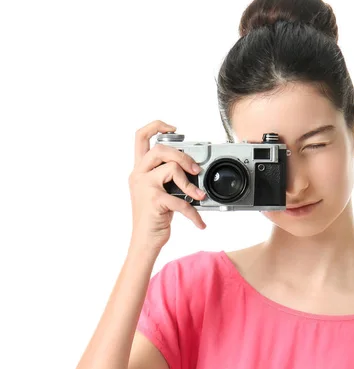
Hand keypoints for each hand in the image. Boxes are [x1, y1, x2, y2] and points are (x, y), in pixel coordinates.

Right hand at [128, 120, 206, 252]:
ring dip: (191, 184)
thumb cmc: (153, 217)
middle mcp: (138, 175)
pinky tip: (200, 222)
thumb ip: (168, 177)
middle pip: (161, 149)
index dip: (156, 126)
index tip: (173, 128)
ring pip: (172, 169)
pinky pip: (181, 201)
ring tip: (199, 196)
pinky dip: (194, 213)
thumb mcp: (158, 192)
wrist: (144, 242)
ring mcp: (145, 187)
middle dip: (183, 156)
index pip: (140, 137)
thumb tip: (192, 168)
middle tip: (196, 169)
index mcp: (139, 170)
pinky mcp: (155, 201)